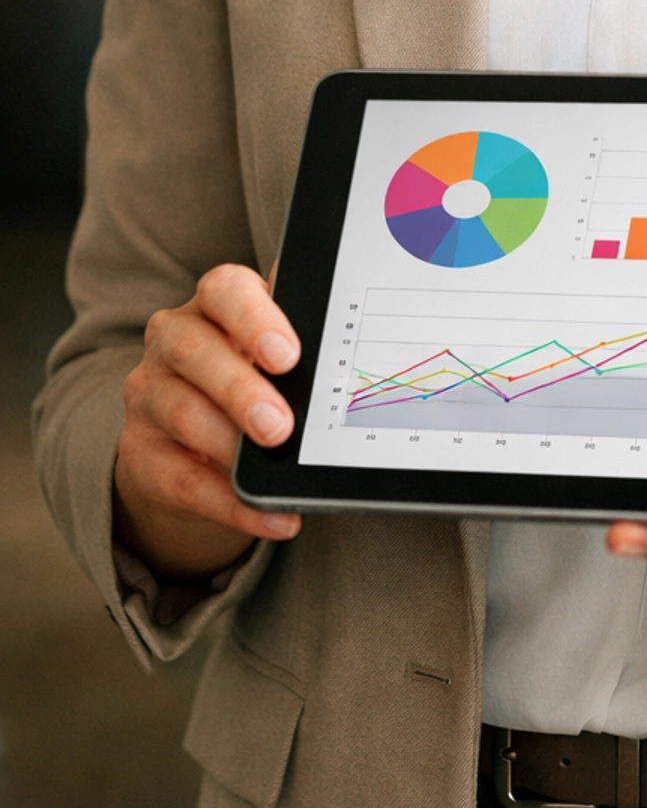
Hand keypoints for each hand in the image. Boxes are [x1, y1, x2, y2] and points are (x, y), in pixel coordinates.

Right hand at [113, 263, 302, 582]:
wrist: (189, 443)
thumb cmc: (248, 379)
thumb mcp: (270, 353)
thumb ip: (300, 336)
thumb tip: (344, 329)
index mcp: (212, 306)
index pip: (222, 290)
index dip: (252, 317)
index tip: (287, 355)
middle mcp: (171, 341)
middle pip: (195, 350)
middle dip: (240, 388)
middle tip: (281, 424)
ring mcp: (149, 396)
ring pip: (182, 412)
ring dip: (231, 444)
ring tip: (275, 464)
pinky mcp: (140, 454)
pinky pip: (182, 481)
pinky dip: (232, 504)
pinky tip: (275, 517)